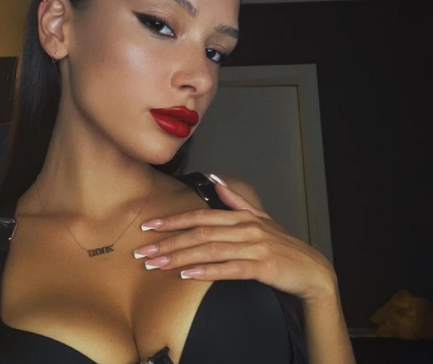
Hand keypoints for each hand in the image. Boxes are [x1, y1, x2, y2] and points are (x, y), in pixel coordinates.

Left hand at [135, 175, 336, 304]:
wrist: (311, 269)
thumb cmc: (282, 245)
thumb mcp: (260, 219)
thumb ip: (236, 200)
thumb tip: (215, 180)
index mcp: (241, 217)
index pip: (200, 216)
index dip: (173, 220)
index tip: (149, 227)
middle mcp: (245, 228)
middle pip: (199, 233)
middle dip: (168, 242)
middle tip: (143, 251)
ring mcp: (254, 247)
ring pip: (210, 250)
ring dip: (180, 257)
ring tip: (157, 265)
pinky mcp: (262, 266)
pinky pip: (230, 269)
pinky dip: (207, 271)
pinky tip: (188, 275)